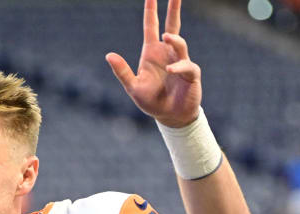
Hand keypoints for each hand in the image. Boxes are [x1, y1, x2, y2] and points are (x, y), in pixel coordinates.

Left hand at [106, 0, 200, 127]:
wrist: (170, 116)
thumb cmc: (151, 101)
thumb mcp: (132, 87)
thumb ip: (122, 71)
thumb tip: (108, 55)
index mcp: (152, 53)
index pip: (151, 26)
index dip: (151, 11)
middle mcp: (167, 53)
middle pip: (172, 26)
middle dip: (173, 9)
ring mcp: (181, 61)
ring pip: (180, 44)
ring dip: (174, 40)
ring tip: (166, 37)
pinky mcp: (191, 74)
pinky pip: (186, 66)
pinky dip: (179, 67)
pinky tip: (170, 71)